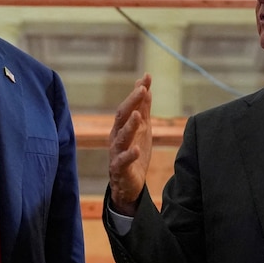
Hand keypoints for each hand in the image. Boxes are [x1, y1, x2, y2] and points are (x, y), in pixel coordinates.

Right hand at [108, 73, 152, 215]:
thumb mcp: (142, 128)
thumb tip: (145, 86)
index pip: (128, 106)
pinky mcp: (120, 169)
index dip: (137, 92)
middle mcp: (117, 137)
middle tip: (142, 90)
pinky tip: (136, 150)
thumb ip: (143, 108)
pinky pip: (122, 161)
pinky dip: (129, 155)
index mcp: (122, 126)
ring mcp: (117, 153)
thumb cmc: (134, 153)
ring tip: (138, 115)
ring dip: (129, 126)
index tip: (146, 77)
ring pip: (121, 138)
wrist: (128, 185)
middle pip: (121, 117)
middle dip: (131, 102)